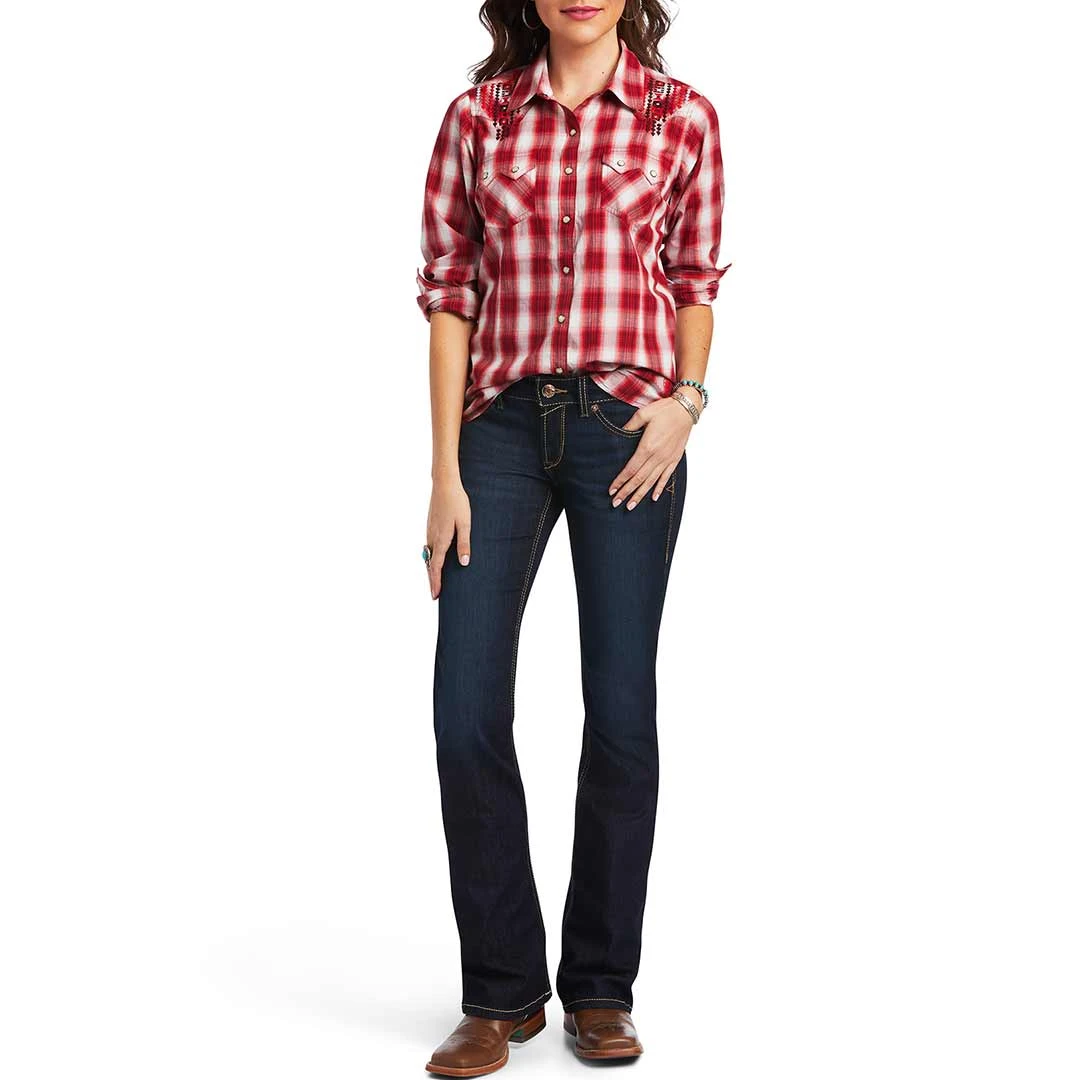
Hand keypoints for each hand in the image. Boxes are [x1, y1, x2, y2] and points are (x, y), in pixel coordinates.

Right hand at [426, 475, 470, 598]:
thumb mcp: (465, 523)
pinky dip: (431, 557)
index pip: (436, 567)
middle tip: (435, 594)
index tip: (436, 595)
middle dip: (432, 579)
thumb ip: (464, 543)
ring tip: (436, 580)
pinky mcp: (430, 526)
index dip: (436, 582)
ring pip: (428, 555)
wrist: (444, 483)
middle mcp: (432, 537)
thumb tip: (464, 563)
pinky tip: (436, 559)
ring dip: (431, 569)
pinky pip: (429, 547)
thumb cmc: (457, 502)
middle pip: (430, 564)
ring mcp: (429, 531)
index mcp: (441, 539)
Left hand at [608, 394, 696, 509]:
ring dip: (640, 495)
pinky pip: (666, 477)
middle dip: (626, 492)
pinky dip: (659, 488)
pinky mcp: (675, 459)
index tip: (612, 490)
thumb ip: (630, 426)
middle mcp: (657, 456)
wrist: (686, 409)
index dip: (620, 481)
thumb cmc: (664, 410)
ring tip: (631, 505)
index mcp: (647, 446)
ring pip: (651, 482)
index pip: (630, 469)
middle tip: (616, 503)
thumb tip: (620, 433)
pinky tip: (653, 497)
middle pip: (639, 479)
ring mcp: (667, 459)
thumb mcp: (643, 414)